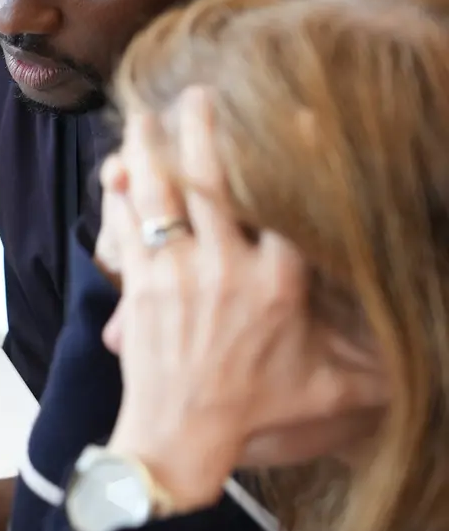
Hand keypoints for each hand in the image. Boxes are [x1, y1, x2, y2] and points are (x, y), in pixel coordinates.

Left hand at [102, 90, 385, 511]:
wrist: (181, 435)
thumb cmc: (254, 409)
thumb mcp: (327, 387)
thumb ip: (375, 368)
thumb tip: (436, 371)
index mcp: (279, 285)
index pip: (292, 207)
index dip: (297, 158)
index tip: (300, 114)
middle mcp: (227, 269)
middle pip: (213, 182)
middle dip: (202, 131)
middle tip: (197, 94)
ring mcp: (176, 275)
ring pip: (158, 196)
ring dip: (147, 151)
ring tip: (141, 115)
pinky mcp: (137, 287)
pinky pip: (123, 227)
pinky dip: (118, 197)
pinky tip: (114, 171)